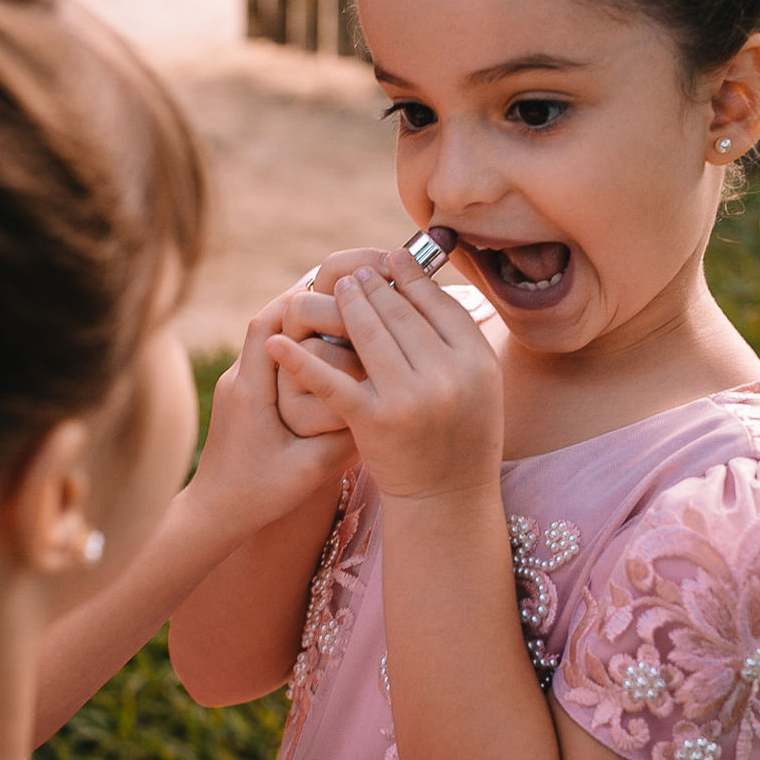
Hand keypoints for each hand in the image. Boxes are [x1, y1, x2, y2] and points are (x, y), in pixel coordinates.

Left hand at [189, 292, 355, 530]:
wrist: (214, 514)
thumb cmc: (258, 496)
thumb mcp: (310, 471)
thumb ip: (344, 438)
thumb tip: (383, 403)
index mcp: (251, 390)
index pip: (268, 322)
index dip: (302, 298)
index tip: (339, 288)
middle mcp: (238, 379)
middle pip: (268, 321)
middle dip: (306, 304)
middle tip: (346, 295)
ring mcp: (236, 386)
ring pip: (268, 338)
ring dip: (301, 327)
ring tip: (342, 320)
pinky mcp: (240, 396)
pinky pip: (269, 359)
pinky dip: (296, 350)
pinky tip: (327, 355)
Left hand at [268, 247, 502, 502]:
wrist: (446, 500)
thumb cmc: (463, 437)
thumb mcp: (480, 388)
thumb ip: (461, 342)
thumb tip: (431, 286)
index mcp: (478, 363)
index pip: (439, 304)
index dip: (414, 278)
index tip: (395, 259)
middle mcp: (447, 378)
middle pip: (401, 313)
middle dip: (376, 286)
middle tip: (359, 270)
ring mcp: (408, 400)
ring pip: (369, 333)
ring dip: (349, 304)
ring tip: (339, 287)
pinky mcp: (373, 423)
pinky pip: (332, 383)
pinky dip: (302, 361)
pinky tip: (278, 343)